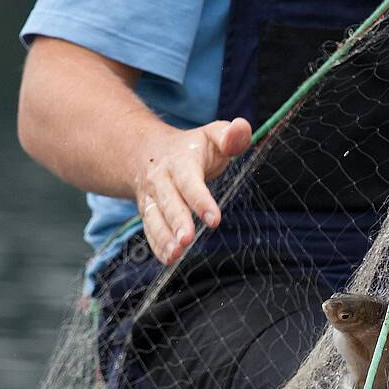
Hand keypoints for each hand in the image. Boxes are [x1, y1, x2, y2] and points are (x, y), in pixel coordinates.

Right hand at [133, 118, 251, 263]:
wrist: (147, 151)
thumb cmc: (191, 148)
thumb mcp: (212, 135)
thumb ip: (230, 135)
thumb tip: (242, 128)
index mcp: (180, 161)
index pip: (190, 181)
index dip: (201, 200)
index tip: (214, 219)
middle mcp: (161, 180)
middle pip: (169, 202)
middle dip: (177, 222)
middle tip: (187, 240)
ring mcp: (152, 198)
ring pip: (155, 218)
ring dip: (164, 238)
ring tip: (176, 255)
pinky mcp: (148, 212)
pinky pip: (150, 230)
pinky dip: (157, 246)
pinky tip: (169, 259)